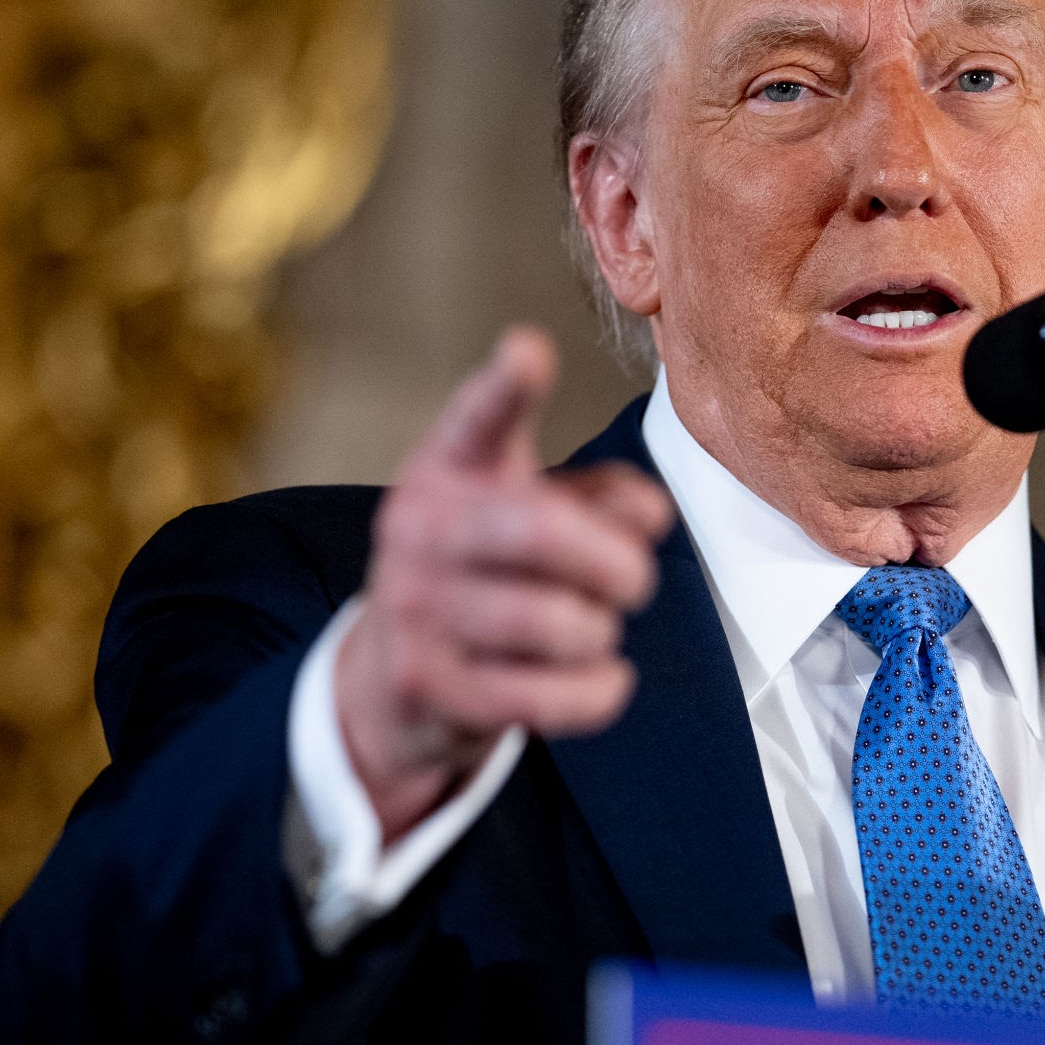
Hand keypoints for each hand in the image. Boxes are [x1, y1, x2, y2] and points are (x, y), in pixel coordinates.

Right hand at [333, 326, 672, 841]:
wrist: (394, 680)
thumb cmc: (486, 573)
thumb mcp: (531, 513)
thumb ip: (598, 497)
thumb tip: (650, 513)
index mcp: (448, 469)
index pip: (477, 419)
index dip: (505, 386)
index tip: (528, 349)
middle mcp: (419, 529)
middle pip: (542, 530)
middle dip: (616, 562)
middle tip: (636, 580)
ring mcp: (415, 609)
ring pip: (556, 622)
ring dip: (600, 631)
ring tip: (591, 629)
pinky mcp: (429, 687)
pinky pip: (549, 695)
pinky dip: (599, 690)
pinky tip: (604, 678)